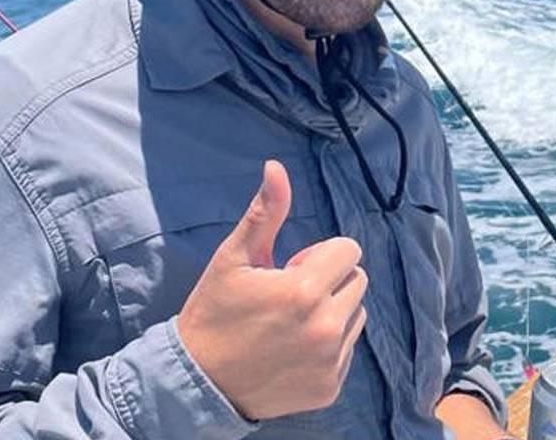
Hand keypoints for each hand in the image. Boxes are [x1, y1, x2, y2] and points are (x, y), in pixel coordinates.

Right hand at [178, 159, 367, 420]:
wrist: (197, 381)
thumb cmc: (214, 311)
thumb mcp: (233, 258)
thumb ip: (264, 213)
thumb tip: (276, 166)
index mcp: (304, 291)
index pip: (348, 249)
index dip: (318, 254)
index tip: (289, 269)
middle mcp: (324, 328)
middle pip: (358, 279)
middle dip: (329, 280)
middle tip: (288, 296)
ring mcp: (330, 361)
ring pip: (357, 314)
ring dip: (333, 311)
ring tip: (291, 322)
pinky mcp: (330, 388)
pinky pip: (348, 349)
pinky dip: (328, 345)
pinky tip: (292, 349)